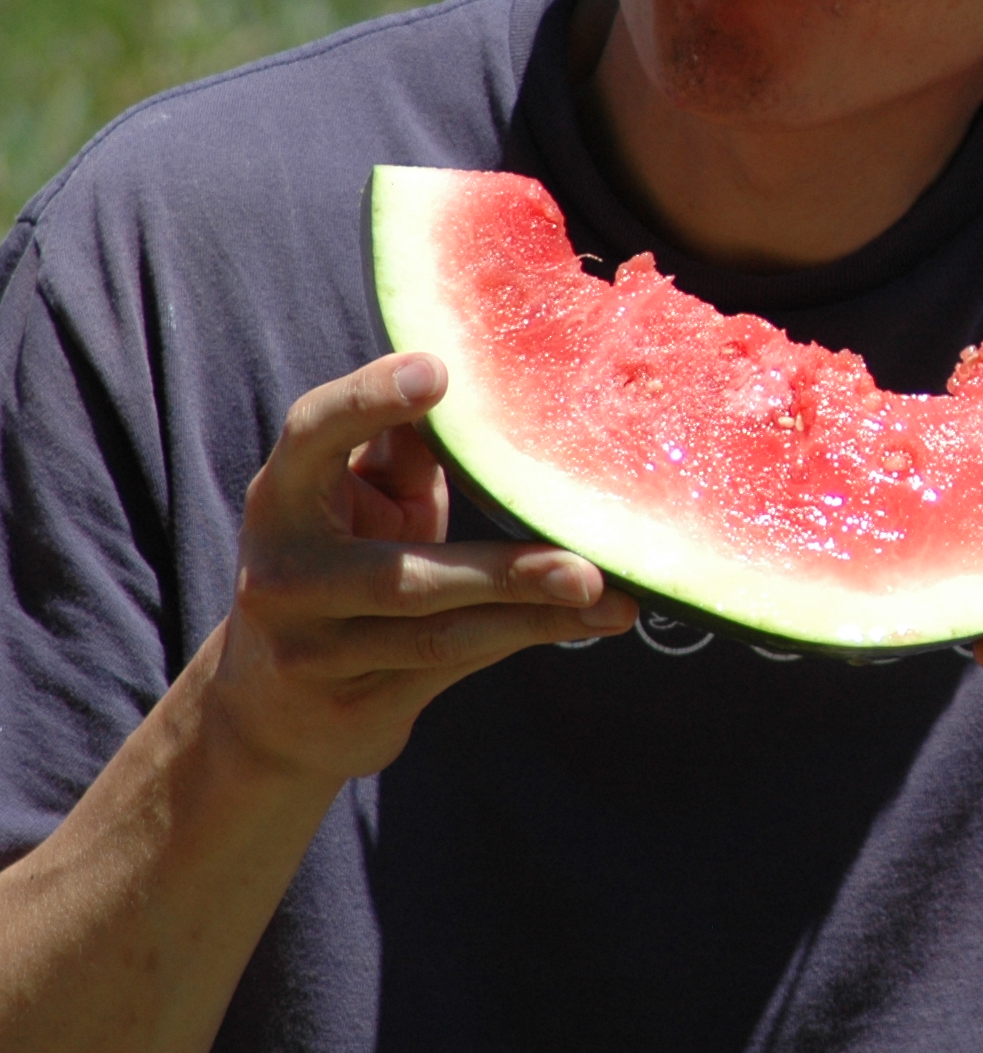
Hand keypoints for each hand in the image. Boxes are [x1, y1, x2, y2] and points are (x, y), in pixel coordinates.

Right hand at [210, 353, 637, 785]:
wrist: (273, 707)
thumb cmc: (346, 560)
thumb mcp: (364, 497)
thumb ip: (411, 445)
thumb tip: (497, 374)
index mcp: (284, 498)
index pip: (312, 435)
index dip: (368, 399)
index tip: (440, 369)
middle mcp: (285, 576)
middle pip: (402, 576)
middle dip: (500, 574)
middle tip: (584, 566)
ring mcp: (313, 652)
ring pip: (440, 635)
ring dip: (535, 616)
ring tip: (613, 600)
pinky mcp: (353, 705)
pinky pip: (456, 665)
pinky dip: (530, 637)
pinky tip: (596, 621)